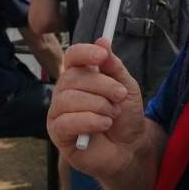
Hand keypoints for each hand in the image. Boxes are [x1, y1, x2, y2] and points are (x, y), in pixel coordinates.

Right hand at [47, 38, 147, 182]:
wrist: (130, 148)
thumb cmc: (125, 118)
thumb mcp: (126, 88)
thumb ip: (114, 67)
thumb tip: (102, 40)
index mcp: (80, 78)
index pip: (72, 57)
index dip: (85, 53)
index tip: (101, 55)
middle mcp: (65, 93)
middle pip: (72, 77)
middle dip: (102, 86)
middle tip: (119, 96)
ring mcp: (59, 114)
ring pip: (68, 99)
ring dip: (98, 105)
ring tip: (112, 115)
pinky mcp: (58, 134)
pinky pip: (65, 122)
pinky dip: (89, 121)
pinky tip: (104, 125)